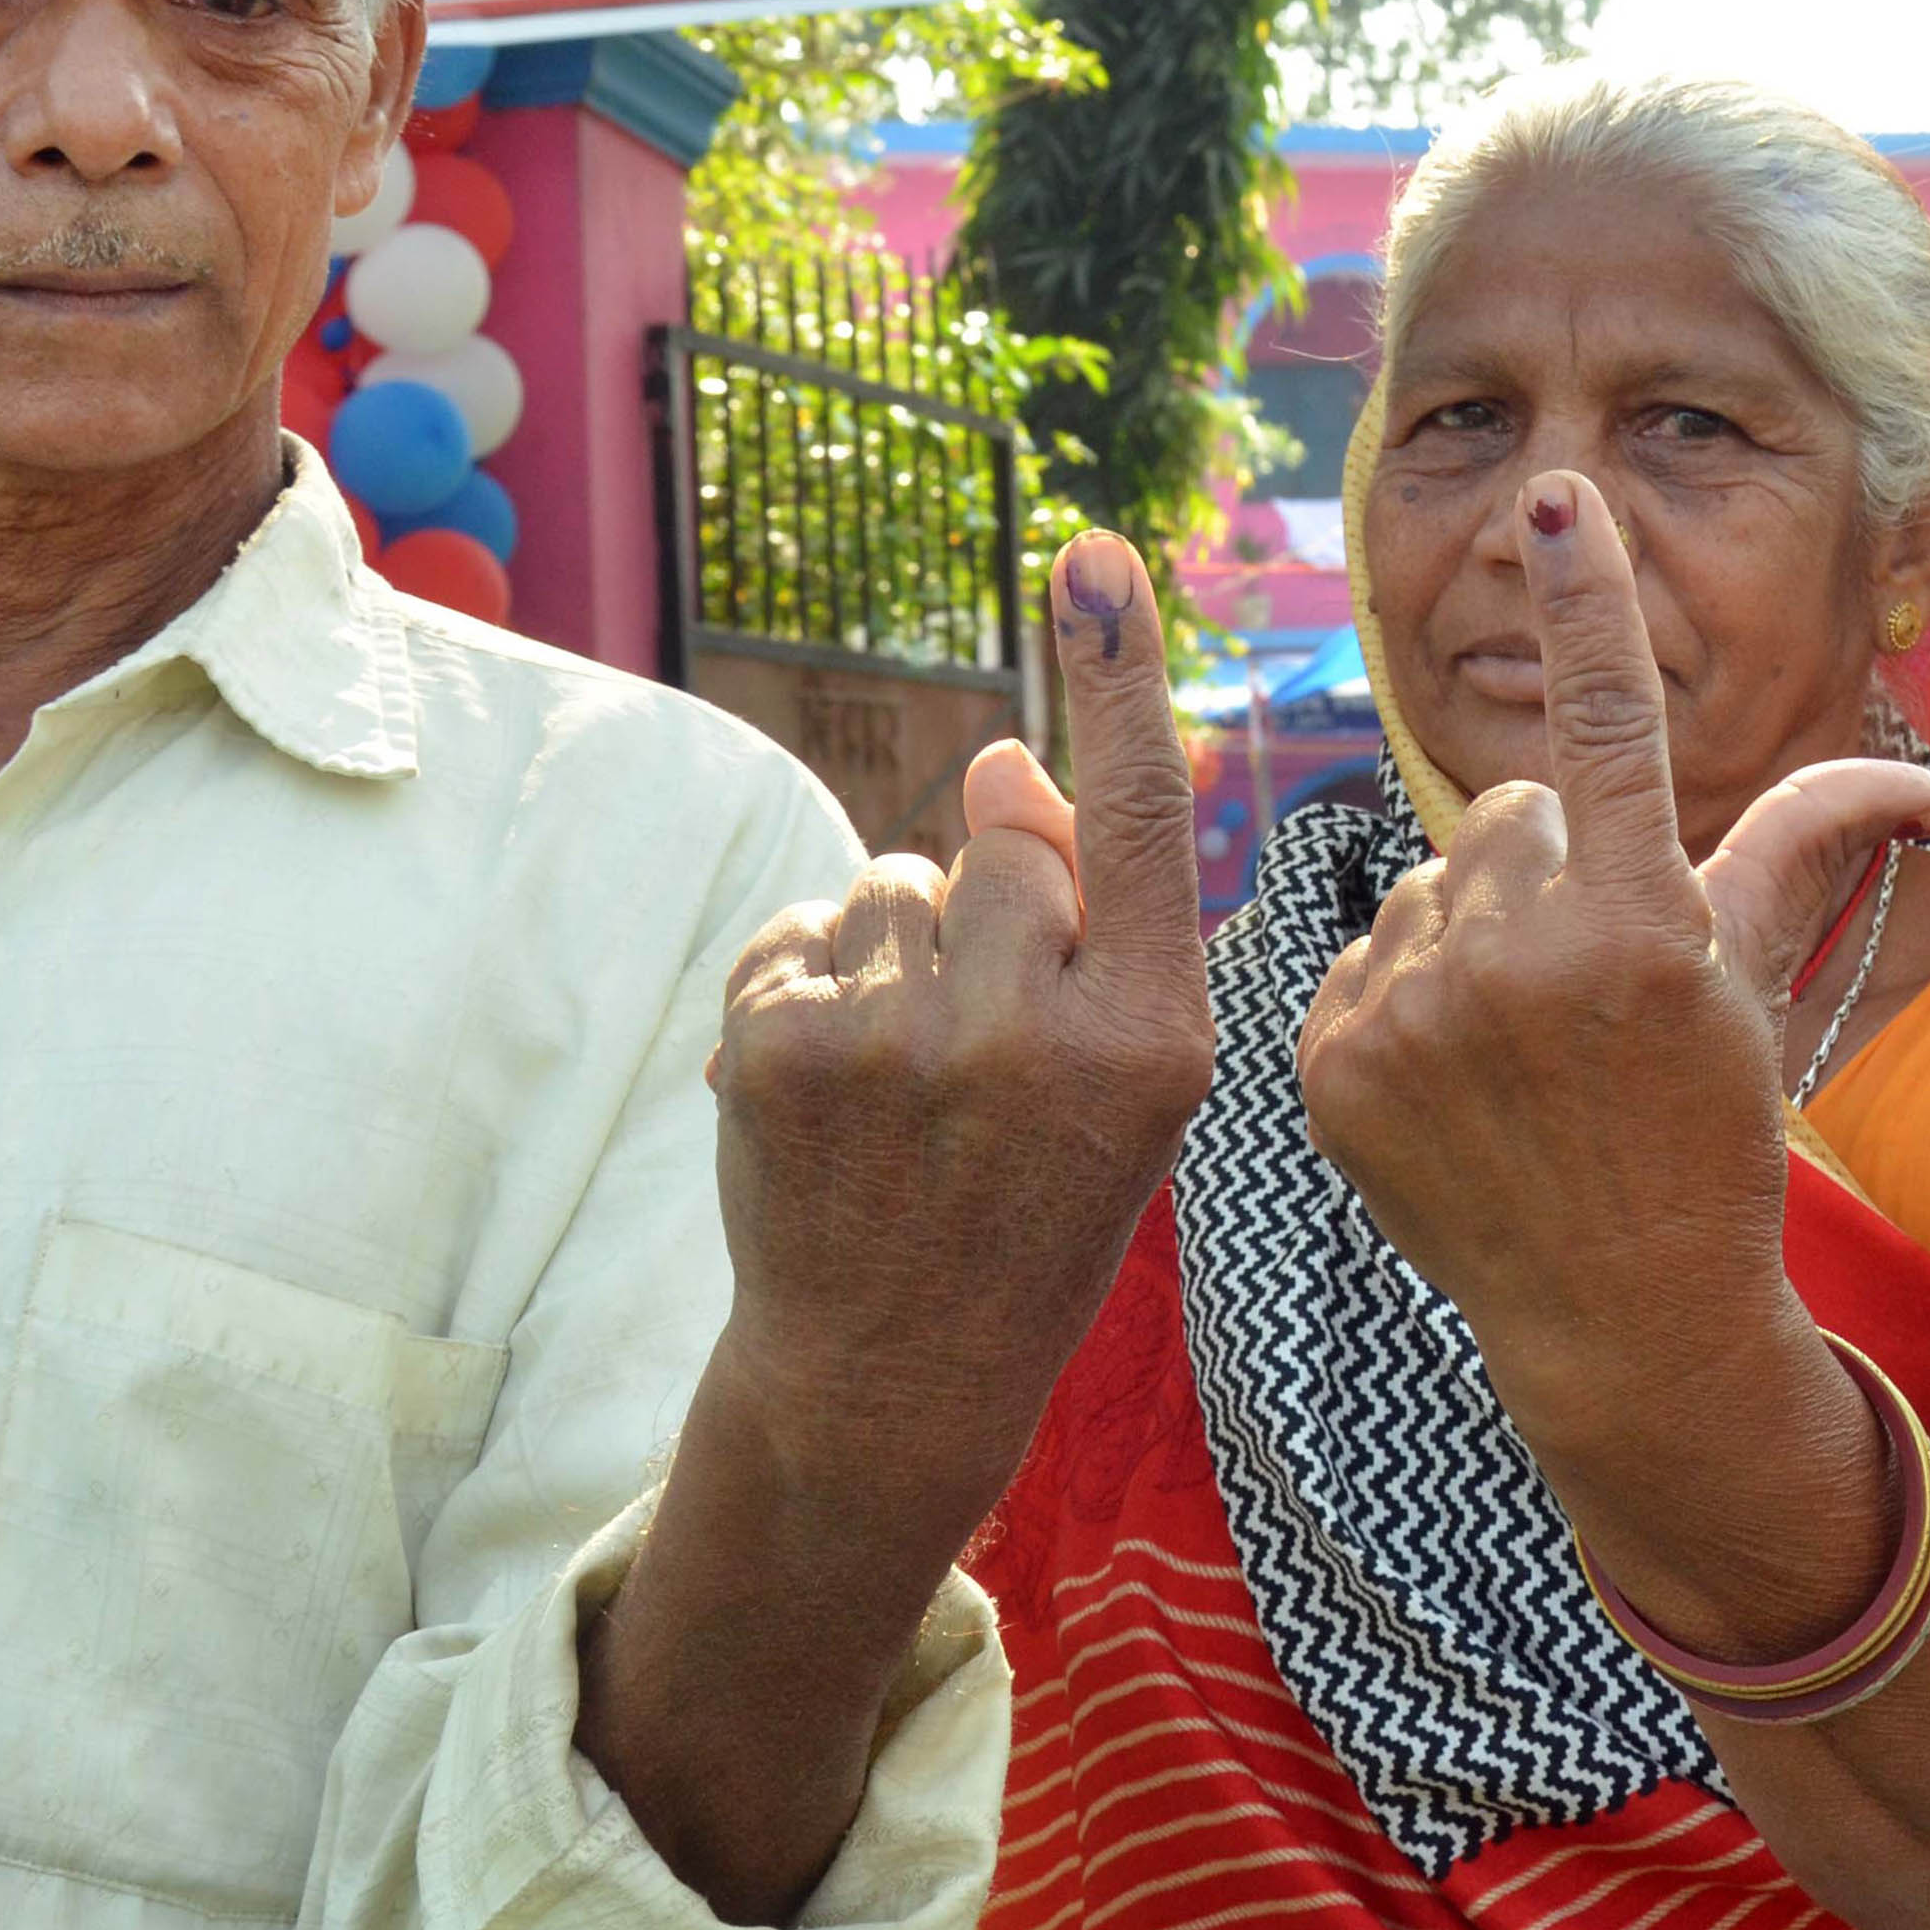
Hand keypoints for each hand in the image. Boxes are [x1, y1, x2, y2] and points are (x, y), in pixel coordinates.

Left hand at [705, 528, 1216, 1505]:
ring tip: (911, 1078)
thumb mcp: (1133, 1087)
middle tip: (989, 1038)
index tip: (1091, 556)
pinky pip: (807, 924)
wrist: (892, 1373)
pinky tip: (842, 1084)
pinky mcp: (776, 1052)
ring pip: (900, 879)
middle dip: (998, 900)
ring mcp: (893, 1043)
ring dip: (903, 947)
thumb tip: (1003, 760)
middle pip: (1008, 841)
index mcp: (1153, 1043)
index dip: (1118, 674)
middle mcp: (1031, 1036)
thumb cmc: (1038, 1206)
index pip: (1143, 818)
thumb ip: (1097, 922)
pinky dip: (818, 982)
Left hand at [1293, 471, 1929, 1448]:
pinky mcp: (1335, 1063)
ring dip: (1475, 932)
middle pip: (1511, 813)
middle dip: (1550, 869)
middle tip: (1590, 984)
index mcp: (1643, 928)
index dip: (1590, 600)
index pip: (1612, 723)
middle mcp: (1523, 963)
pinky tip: (1458, 1081)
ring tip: (1522, 1043)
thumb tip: (1928, 777)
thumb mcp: (1760, 978)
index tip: (1561, 499)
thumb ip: (1815, 842)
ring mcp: (1416, 1017)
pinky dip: (1406, 1000)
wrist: (1619, 1317)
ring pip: (1433, 881)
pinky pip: (1363, 955)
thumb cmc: (1708, 1128)